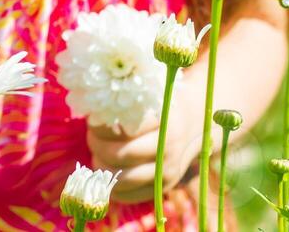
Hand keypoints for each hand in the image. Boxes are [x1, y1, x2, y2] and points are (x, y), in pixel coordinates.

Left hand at [85, 71, 204, 205]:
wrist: (196, 122)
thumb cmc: (162, 103)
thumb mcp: (150, 93)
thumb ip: (125, 100)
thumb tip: (92, 110)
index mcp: (164, 120)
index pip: (125, 129)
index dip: (102, 127)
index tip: (93, 119)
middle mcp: (169, 148)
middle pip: (120, 155)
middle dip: (98, 146)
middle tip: (92, 137)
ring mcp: (168, 171)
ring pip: (122, 180)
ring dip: (102, 168)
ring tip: (97, 154)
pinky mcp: (163, 187)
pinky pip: (129, 195)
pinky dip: (111, 186)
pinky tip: (107, 171)